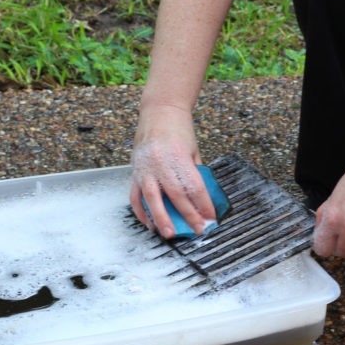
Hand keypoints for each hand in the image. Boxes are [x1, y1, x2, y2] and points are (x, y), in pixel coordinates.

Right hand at [129, 107, 215, 238]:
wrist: (159, 111)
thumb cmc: (179, 129)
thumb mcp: (193, 149)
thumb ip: (195, 173)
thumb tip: (201, 198)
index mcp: (179, 156)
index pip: (194, 186)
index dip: (203, 205)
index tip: (210, 218)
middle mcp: (161, 162)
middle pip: (175, 195)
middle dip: (187, 215)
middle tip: (195, 230)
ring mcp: (145, 167)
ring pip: (151, 198)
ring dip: (160, 218)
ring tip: (167, 233)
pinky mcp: (135, 170)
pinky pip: (135, 195)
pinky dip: (141, 211)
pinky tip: (149, 222)